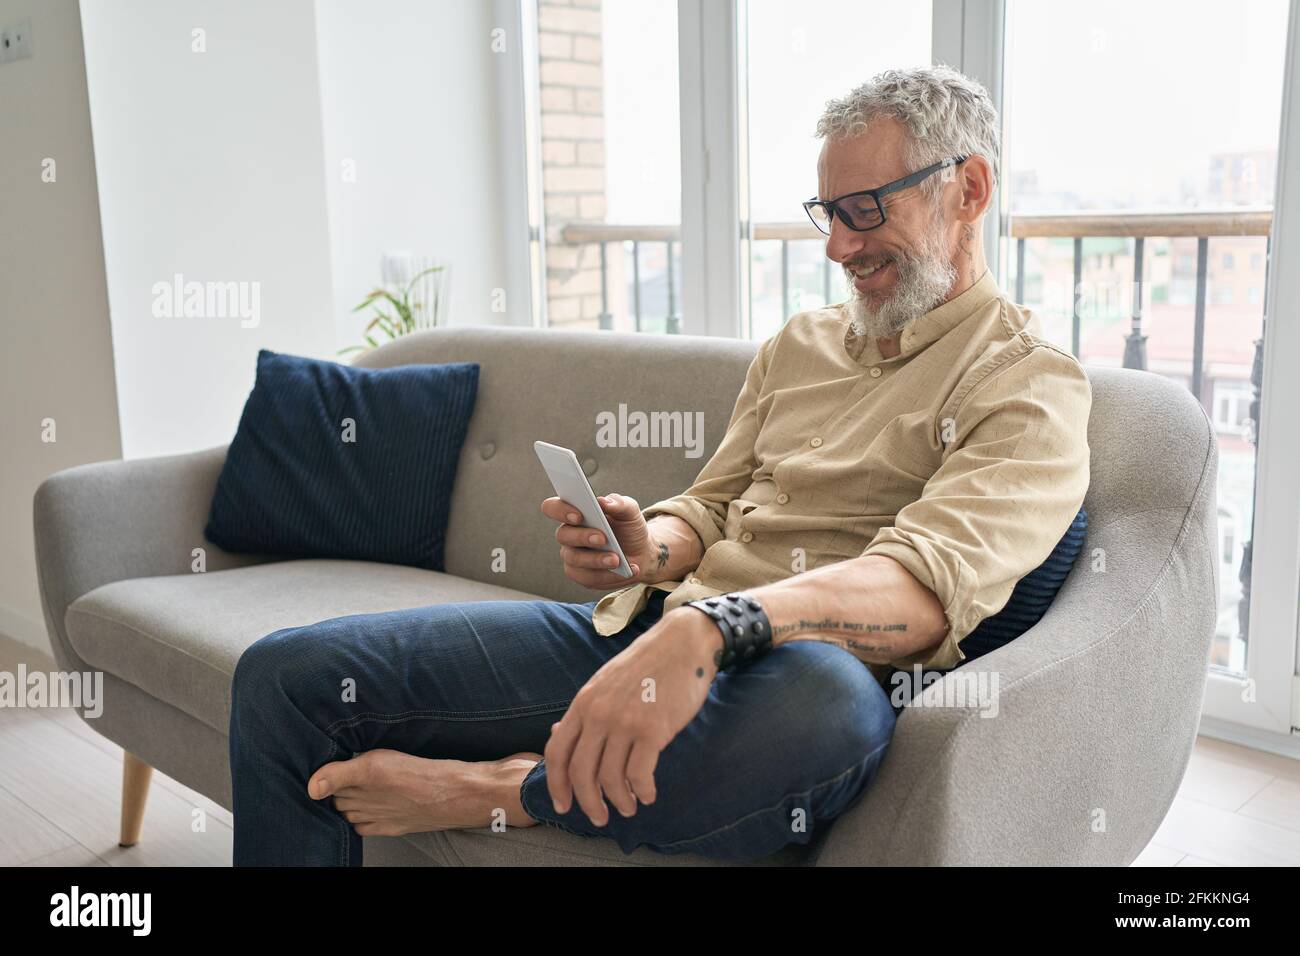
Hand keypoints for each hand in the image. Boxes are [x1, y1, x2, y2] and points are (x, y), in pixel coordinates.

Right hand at [541, 492, 665, 589]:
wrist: (641, 552)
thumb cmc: (628, 528)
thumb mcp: (629, 512)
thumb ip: (619, 504)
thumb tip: (604, 501)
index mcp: (575, 512)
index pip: (552, 507)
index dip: (560, 511)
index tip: (579, 515)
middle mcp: (568, 533)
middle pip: (562, 535)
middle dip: (582, 537)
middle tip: (603, 539)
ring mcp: (572, 555)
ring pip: (574, 559)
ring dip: (596, 560)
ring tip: (617, 560)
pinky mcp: (580, 575)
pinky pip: (588, 577)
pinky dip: (608, 575)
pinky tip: (625, 571)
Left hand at [543, 607, 722, 824]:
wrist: (682, 644)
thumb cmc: (645, 665)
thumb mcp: (604, 682)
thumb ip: (582, 711)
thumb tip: (555, 735)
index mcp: (583, 703)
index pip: (557, 752)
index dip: (556, 785)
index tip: (564, 805)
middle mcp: (599, 714)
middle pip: (581, 773)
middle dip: (588, 803)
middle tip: (599, 818)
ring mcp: (625, 721)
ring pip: (611, 779)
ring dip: (619, 801)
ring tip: (629, 807)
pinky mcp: (653, 729)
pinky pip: (639, 775)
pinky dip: (643, 791)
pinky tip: (648, 794)